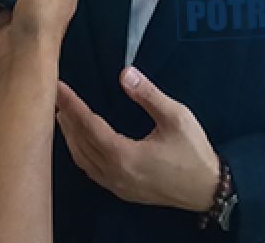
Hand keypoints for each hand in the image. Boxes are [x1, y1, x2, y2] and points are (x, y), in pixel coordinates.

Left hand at [55, 67, 219, 211]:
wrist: (209, 190)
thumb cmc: (194, 153)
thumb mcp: (176, 118)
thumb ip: (149, 95)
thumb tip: (125, 73)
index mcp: (125, 156)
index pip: (88, 126)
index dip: (71, 105)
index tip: (58, 88)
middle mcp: (116, 174)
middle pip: (80, 143)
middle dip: (66, 118)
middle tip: (55, 95)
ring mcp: (117, 186)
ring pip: (83, 159)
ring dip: (70, 136)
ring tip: (62, 113)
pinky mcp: (122, 190)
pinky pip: (91, 171)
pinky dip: (80, 152)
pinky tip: (79, 141)